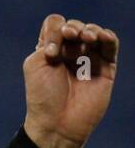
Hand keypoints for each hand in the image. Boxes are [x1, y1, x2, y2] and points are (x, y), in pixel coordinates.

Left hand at [23, 14, 118, 147]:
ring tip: (85, 37)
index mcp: (50, 50)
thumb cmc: (43, 97)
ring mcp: (89, 59)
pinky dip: (108, 37)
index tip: (50, 52)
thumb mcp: (35, 65)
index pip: (56, 25)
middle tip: (69, 36)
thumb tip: (67, 28)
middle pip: (75, 26)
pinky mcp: (106, 67)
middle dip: (73, 28)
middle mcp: (70, 53)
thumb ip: (47, 41)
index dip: (55, 31)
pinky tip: (101, 37)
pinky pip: (111, 44)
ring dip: (90, 29)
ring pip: (94, 32)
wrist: (58, 123)